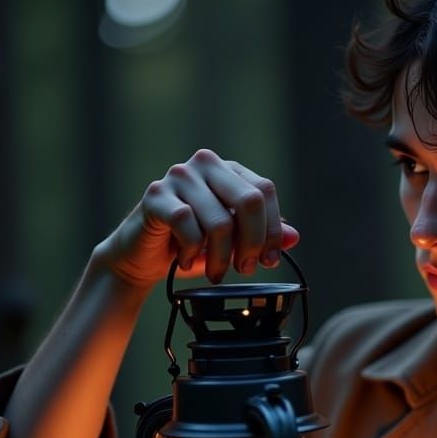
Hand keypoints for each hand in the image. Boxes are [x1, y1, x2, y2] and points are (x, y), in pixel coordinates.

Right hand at [93, 148, 299, 289]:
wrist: (142, 257)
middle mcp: (206, 165)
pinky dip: (192, 251)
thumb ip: (262, 235)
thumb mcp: (234, 243)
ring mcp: (179, 176)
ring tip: (215, 272)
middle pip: (250, 200)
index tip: (268, 260)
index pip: (265, 191)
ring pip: (220, 221)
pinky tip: (186, 260)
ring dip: (221, 257)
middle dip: (252, 243)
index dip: (271, 230)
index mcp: (229, 171)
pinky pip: (188, 225)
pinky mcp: (156, 195)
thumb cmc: (192, 246)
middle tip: (245, 268)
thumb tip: (293, 236)